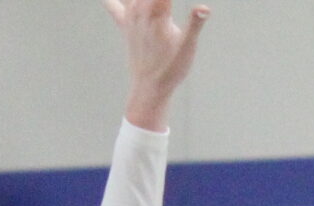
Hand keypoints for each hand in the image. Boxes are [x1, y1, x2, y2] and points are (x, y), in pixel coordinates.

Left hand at [110, 0, 210, 131]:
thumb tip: (204, 8)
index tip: (174, 1)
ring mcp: (130, 16)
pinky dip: (110, 0)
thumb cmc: (171, 69)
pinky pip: (114, 6)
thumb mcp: (187, 48)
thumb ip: (195, 24)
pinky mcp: (125, 24)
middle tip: (162, 1)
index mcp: (157, 14)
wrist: (149, 88)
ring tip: (153, 1)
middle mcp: (140, 11)